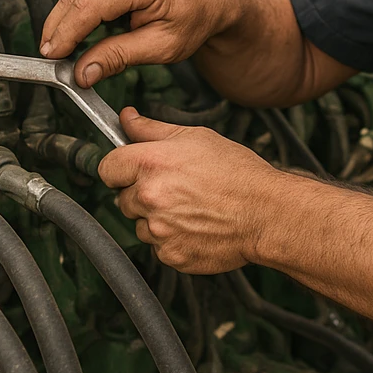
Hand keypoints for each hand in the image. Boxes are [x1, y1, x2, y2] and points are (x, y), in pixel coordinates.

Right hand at [39, 0, 240, 86]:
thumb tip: (82, 73)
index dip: (67, 31)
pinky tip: (76, 32)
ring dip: (66, 18)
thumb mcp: (161, 47)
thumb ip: (119, 57)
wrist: (214, 2)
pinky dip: (79, 9)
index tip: (52, 54)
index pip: (92, 4)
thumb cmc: (196, 22)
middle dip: (59, 25)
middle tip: (49, 56)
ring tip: (59, 48)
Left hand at [98, 107, 287, 272]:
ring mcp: (158, 230)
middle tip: (176, 188)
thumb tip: (126, 117)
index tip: (132, 170)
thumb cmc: (237, 173)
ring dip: (156, 218)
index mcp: (151, 163)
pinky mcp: (170, 254)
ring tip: (190, 207)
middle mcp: (149, 197)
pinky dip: (172, 239)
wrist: (266, 213)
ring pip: (140, 224)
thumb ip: (151, 129)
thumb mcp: (195, 137)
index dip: (120, 168)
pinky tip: (196, 225)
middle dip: (142, 193)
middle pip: (122, 198)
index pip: (107, 168)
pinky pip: (158, 246)